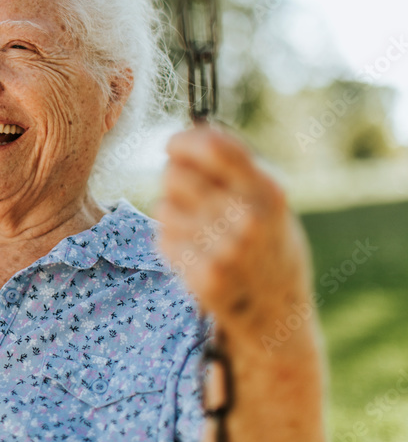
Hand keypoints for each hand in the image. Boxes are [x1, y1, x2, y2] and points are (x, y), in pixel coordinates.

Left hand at [153, 125, 314, 350]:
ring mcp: (226, 251)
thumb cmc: (267, 240)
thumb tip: (191, 131)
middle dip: (174, 179)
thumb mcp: (268, 198)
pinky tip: (198, 255)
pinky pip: (163, 240)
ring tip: (201, 232)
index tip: (173, 146)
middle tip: (190, 196)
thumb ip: (234, 166)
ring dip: (173, 215)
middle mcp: (248, 219)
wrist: (278, 311)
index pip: (213, 147)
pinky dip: (173, 244)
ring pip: (163, 207)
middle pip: (174, 174)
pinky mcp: (205, 278)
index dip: (183, 141)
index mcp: (268, 191)